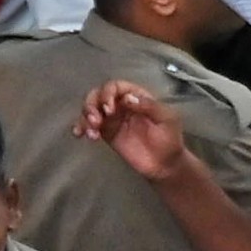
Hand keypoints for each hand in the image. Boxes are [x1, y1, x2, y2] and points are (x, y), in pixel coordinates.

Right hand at [77, 82, 197, 181]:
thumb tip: (127, 98)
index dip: (108, 93)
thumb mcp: (167, 119)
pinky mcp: (106, 133)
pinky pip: (89, 126)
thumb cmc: (170, 139)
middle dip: (91, 104)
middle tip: (95, 120)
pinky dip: (81, 127)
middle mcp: (122, 105)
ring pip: (91, 109)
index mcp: (138, 97)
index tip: (109, 108)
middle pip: (98, 94)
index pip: (116, 86)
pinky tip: (81, 134)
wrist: (164, 164)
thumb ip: (149, 106)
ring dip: (85, 117)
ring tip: (91, 131)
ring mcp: (113, 119)